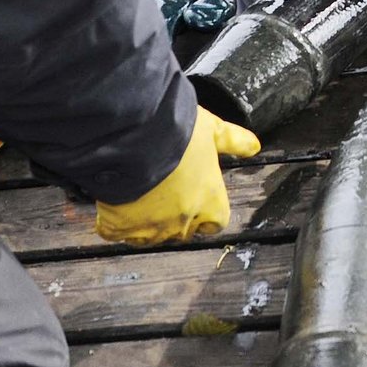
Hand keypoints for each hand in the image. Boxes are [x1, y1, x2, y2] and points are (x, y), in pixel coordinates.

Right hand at [94, 107, 260, 246]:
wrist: (134, 136)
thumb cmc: (177, 132)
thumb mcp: (212, 129)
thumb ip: (232, 141)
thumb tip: (254, 146)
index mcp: (210, 200)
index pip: (216, 223)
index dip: (207, 215)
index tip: (199, 203)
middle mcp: (183, 220)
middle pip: (182, 232)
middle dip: (176, 219)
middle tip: (164, 195)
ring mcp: (150, 228)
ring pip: (149, 238)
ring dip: (145, 224)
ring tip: (138, 199)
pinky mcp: (118, 226)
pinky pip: (114, 233)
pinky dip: (113, 223)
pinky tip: (112, 204)